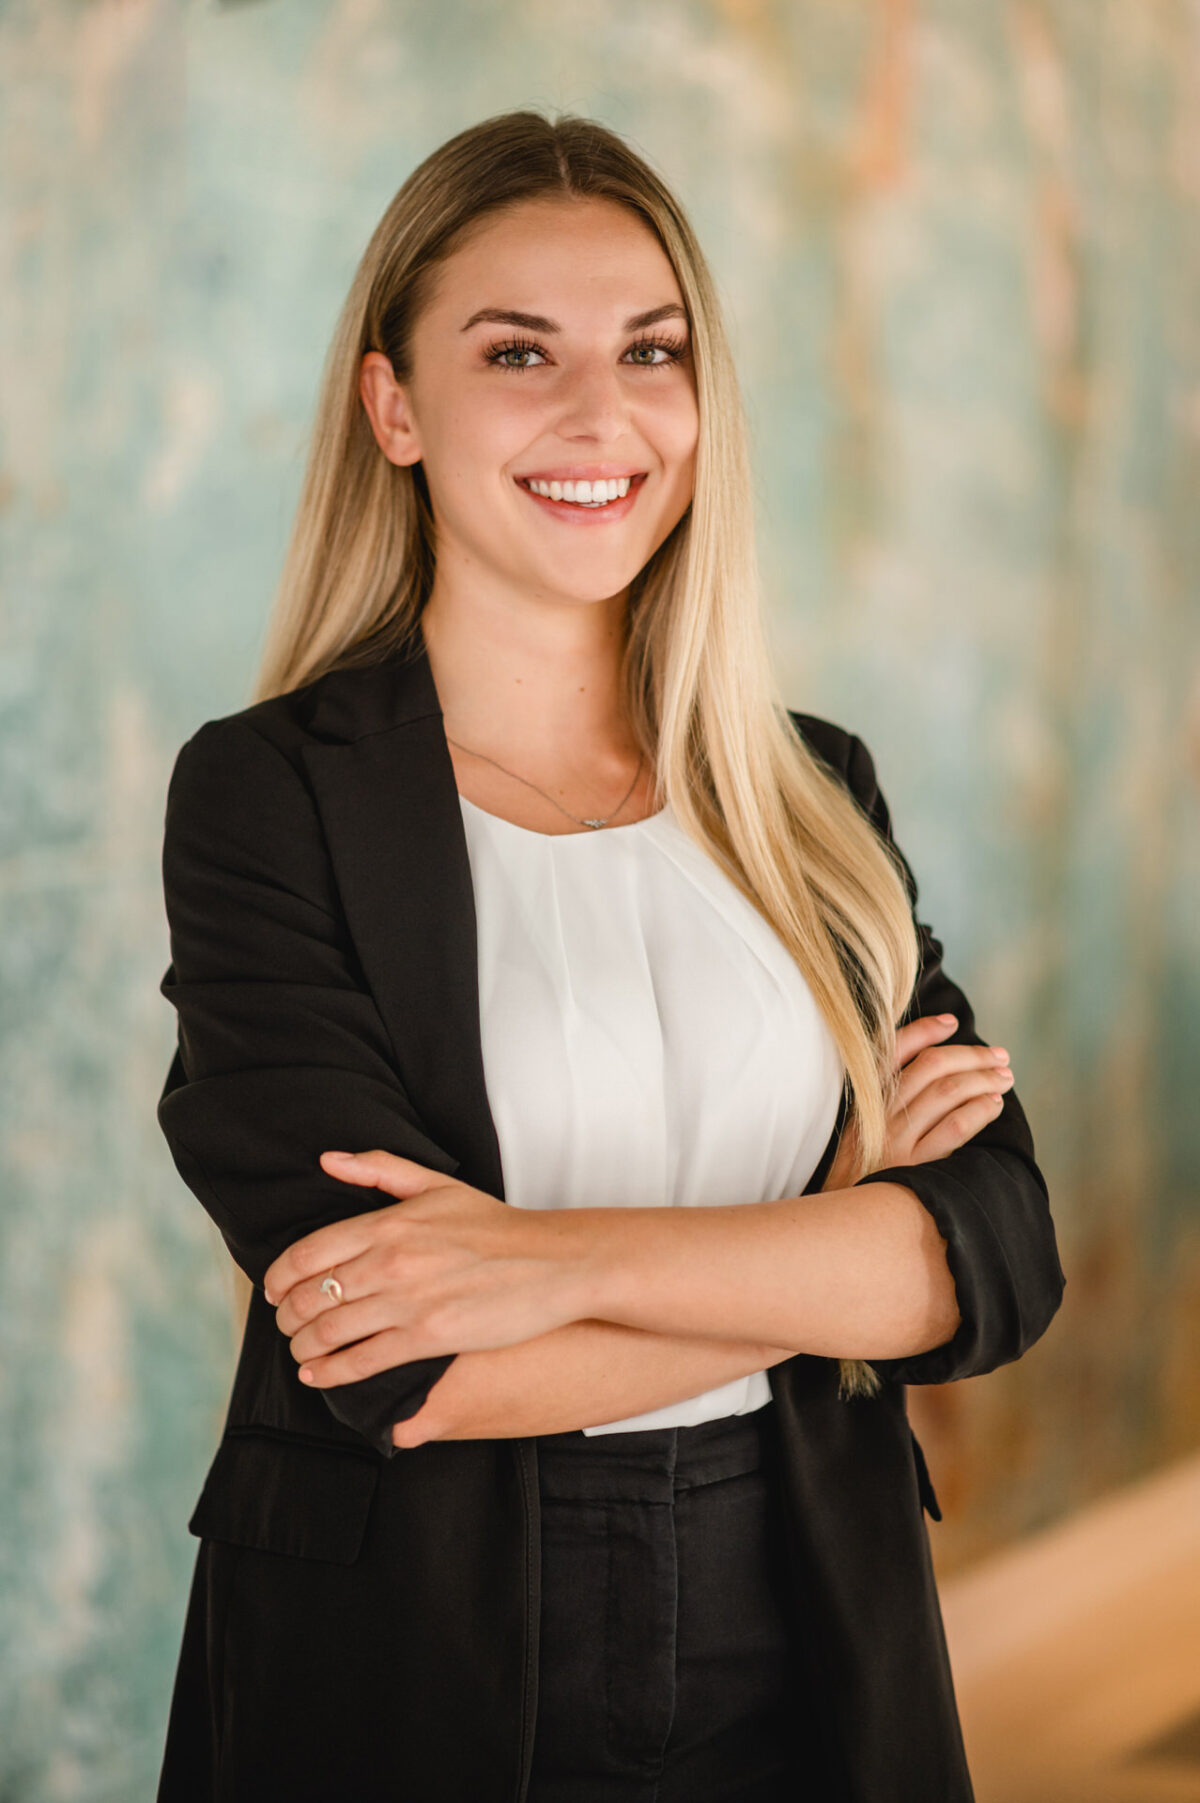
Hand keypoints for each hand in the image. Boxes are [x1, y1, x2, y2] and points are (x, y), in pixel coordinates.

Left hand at [262, 1150, 593, 1388]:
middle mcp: (391, 1260)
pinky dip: (331, 1372)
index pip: (309, 1251)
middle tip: (284, 1324)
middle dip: (287, 1315)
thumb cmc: (498, 1226)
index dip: (279, 1276)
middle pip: (311, 1294)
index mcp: (389, 1221)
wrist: (553, 1261)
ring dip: (303, 1345)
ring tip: (299, 1351)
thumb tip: (328, 1161)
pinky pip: (362, 1360)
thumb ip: (379, 1168)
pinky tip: (318, 1375)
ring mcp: (408, 1301)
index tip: (272, 1289)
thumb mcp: (437, 1184)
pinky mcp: (427, 1338)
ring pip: (330, 1330)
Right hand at [821, 1013, 1013, 1191]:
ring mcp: (895, 1140)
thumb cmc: (856, 1174)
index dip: (925, 1030)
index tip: (952, 1023)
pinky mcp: (913, 1167)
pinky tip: (994, 1105)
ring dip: (982, 1079)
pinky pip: (954, 1129)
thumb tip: (930, 1070)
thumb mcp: (859, 1131)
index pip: (894, 1051)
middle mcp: (878, 1114)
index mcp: (863, 1099)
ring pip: (947, 1092)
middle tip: (999, 1056)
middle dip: (971, 1055)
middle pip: (931, 1067)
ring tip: (1004, 1078)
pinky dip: (979, 1111)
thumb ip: (884, 1102)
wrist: (840, 1221)